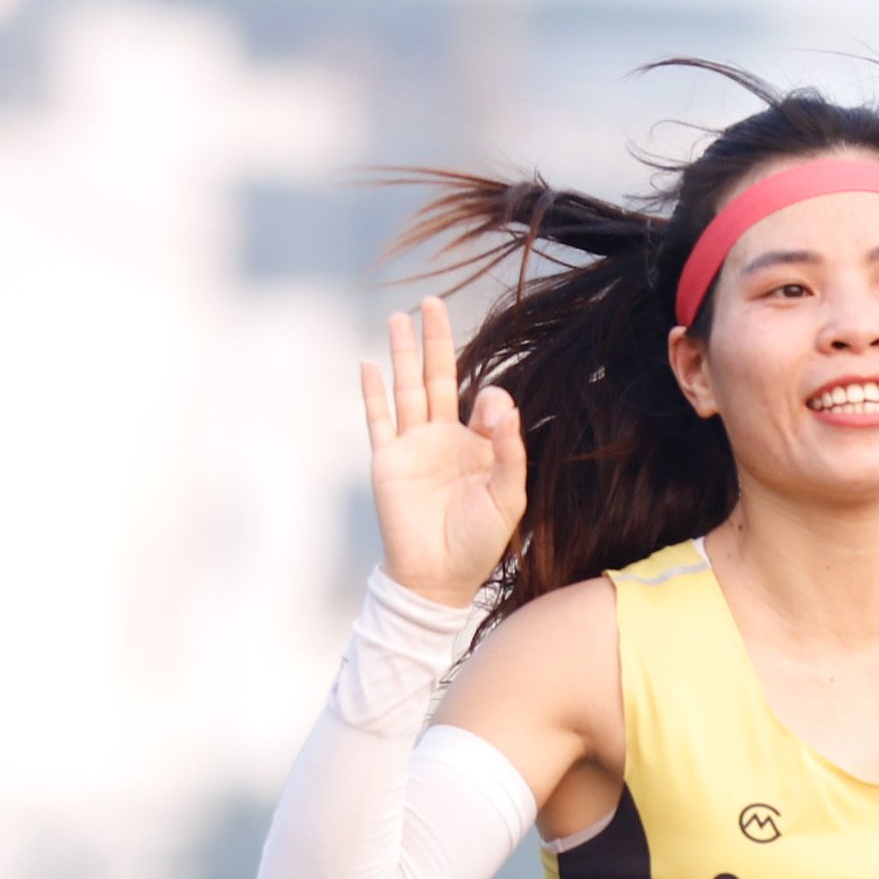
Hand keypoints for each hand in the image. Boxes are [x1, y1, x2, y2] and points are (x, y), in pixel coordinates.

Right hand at [360, 296, 526, 606]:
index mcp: (475, 444)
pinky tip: (370, 364)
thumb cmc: (477, 542)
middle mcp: (442, 438)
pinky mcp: (387, 460)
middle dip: (436, 339)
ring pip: (406, 388)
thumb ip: (508, 449)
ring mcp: (412, 446)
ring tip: (400, 317)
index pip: (479, 402)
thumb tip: (501, 399)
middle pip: (437, 376)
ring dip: (402, 353)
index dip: (488, 399)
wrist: (437, 578)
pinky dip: (373, 393)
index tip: (491, 407)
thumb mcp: (507, 496)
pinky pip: (378, 420)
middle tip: (434, 301)